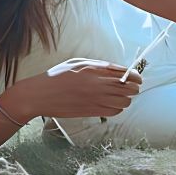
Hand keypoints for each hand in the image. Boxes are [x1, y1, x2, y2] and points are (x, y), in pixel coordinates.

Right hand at [10, 58, 141, 119]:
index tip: (136, 78)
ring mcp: (96, 100)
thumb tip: (118, 69)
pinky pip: (115, 111)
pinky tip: (111, 104)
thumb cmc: (55, 77)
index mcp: (94, 70)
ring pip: (125, 102)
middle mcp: (98, 85)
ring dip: (126, 99)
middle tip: (130, 87)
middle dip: (133, 87)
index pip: (125, 74)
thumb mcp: (76, 63)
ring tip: (119, 96)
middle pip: (129, 88)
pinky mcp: (92, 112)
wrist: (39, 96)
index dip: (135, 76)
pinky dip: (117, 108)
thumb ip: (98, 65)